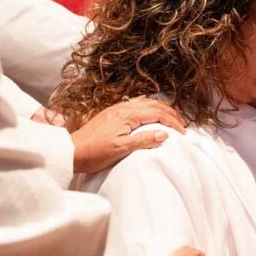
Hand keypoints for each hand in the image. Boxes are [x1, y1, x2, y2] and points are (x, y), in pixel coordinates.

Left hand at [67, 97, 187, 173]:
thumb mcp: (121, 149)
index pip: (157, 113)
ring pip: (144, 102)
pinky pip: (135, 104)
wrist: (71, 151)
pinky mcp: (111, 114)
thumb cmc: (95, 152)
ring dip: (160, 108)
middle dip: (170, 112)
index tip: (183, 132)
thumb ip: (144, 140)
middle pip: (153, 104)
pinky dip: (148, 107)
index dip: (172, 121)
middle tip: (183, 123)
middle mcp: (122, 107)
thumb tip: (164, 134)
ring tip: (171, 117)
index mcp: (127, 114)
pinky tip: (149, 112)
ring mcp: (116, 109)